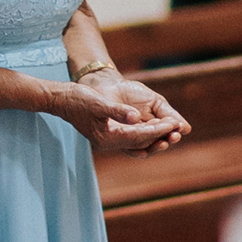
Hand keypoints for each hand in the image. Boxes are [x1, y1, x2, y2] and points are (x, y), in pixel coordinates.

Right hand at [49, 77, 185, 153]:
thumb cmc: (78, 99)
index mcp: (107, 137)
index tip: (174, 123)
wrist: (62, 100)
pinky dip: (146, 135)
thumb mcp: (98, 103)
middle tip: (179, 129)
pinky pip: (133, 140)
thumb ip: (118, 111)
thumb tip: (136, 117)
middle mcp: (109, 143)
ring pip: (138, 143)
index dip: (157, 130)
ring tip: (174, 133)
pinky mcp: (110, 135)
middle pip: (141, 142)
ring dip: (156, 138)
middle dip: (160, 136)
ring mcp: (109, 140)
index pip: (138, 135)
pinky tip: (157, 131)